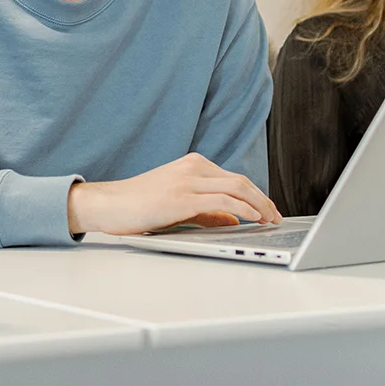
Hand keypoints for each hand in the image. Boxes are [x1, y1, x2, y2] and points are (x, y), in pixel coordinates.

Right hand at [67, 154, 280, 236]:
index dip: (256, 195)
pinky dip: (242, 209)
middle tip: (275, 216)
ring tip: (269, 220)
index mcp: (193, 165)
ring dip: (258, 205)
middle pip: (240, 181)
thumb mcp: (179, 205)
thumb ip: (206, 212)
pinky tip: (252, 218)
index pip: (234, 179)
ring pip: (236, 188)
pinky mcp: (182, 197)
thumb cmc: (138, 205)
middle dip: (263, 200)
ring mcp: (187, 180)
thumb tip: (234, 220)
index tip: (268, 210)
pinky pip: (222, 201)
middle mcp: (193, 167)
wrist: (109, 204)